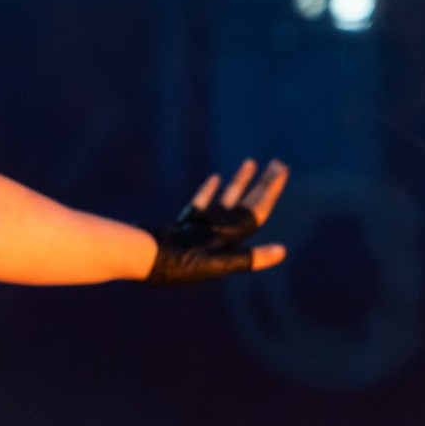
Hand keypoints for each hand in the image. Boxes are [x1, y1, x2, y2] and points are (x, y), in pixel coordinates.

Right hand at [144, 159, 288, 283]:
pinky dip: (209, 191)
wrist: (142, 261)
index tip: (282, 170)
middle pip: (248, 204)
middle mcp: (220, 235)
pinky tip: (216, 178)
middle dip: (264, 184)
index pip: (258, 211)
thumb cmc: (179, 263)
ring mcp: (202, 230)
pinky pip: (201, 205)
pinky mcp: (183, 227)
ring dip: (241, 183)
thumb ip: (248, 258)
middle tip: (278, 162)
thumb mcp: (218, 262)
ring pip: (226, 201)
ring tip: (252, 162)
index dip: (271, 191)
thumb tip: (282, 252)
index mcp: (230, 241)